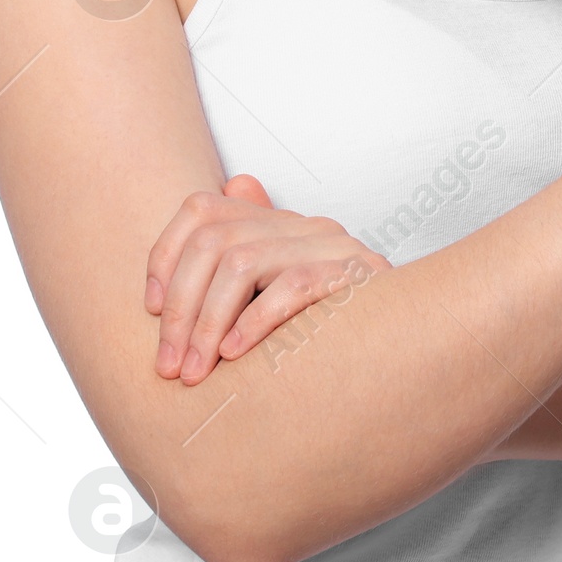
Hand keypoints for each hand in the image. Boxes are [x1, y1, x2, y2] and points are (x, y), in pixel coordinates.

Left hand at [144, 173, 392, 383]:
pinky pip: (292, 285)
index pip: (202, 209)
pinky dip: (256, 320)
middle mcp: (303, 224)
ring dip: (207, 324)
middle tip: (166, 367)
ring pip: (241, 262)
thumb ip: (240, 258)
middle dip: (179, 308)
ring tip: (195, 372)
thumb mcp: (278, 296)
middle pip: (214, 241)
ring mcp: (331, 245)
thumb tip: (230, 190)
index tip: (147, 310)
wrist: (414, 347)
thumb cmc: (335, 332)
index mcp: (279, 222)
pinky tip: (236, 355)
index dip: (164, 255)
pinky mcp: (353, 275)